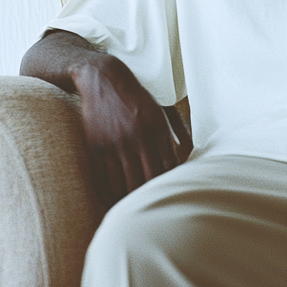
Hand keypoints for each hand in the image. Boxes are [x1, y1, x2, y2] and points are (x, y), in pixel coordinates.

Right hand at [73, 54, 192, 208]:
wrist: (103, 79)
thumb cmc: (136, 97)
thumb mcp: (162, 108)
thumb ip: (178, 130)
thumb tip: (190, 154)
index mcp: (157, 127)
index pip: (168, 167)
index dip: (168, 184)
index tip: (167, 191)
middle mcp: (137, 136)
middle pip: (147, 180)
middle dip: (150, 197)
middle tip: (151, 206)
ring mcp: (115, 144)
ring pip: (124, 185)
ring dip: (128, 200)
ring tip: (132, 208)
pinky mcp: (96, 148)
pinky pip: (103, 182)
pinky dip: (108, 196)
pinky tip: (113, 201)